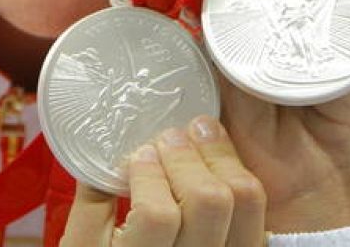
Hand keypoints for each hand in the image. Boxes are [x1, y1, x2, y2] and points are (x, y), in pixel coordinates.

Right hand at [60, 116, 266, 246]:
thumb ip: (91, 203)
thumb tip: (107, 147)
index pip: (158, 216)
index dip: (150, 175)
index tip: (140, 154)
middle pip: (209, 203)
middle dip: (187, 158)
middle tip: (170, 136)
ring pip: (244, 200)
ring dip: (220, 157)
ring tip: (199, 133)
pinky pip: (258, 210)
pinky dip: (239, 176)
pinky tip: (217, 160)